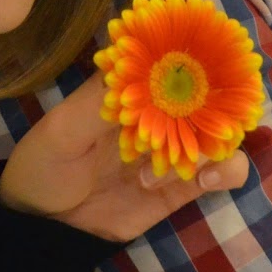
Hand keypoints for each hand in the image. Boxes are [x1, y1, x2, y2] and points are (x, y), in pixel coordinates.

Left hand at [0, 69, 250, 241]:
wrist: (46, 225)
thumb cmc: (45, 165)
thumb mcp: (63, 130)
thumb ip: (100, 101)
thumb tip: (138, 66)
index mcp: (130, 85)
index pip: (172, 54)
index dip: (199, 46)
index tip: (216, 46)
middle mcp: (161, 110)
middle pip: (213, 87)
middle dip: (225, 92)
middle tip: (212, 108)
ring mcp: (177, 146)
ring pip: (225, 128)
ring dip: (220, 136)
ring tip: (193, 157)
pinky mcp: (185, 183)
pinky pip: (225, 171)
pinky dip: (226, 169)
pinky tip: (202, 178)